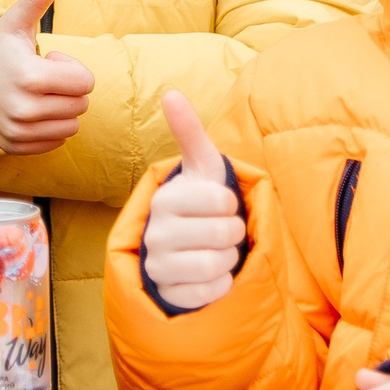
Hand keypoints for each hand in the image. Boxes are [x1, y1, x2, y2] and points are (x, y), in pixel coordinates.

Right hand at [0, 0, 92, 154]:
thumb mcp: (16, 22)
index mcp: (30, 77)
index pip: (86, 83)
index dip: (71, 69)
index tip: (48, 62)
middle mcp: (24, 109)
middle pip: (81, 105)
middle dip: (67, 89)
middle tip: (41, 78)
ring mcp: (19, 132)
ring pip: (72, 126)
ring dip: (61, 109)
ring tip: (35, 94)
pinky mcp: (16, 147)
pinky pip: (58, 142)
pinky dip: (50, 127)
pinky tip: (31, 111)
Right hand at [139, 90, 244, 311]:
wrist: (184, 251)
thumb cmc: (201, 205)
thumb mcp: (201, 168)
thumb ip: (189, 131)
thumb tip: (171, 93)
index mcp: (165, 199)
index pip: (220, 201)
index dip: (231, 204)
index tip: (221, 205)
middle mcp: (156, 233)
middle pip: (223, 234)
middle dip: (233, 233)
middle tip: (222, 231)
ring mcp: (160, 267)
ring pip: (217, 264)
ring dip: (229, 258)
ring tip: (217, 250)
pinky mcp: (170, 296)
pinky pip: (212, 291)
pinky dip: (222, 283)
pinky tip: (212, 274)